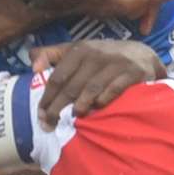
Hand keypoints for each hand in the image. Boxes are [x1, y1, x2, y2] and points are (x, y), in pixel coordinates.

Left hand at [31, 40, 161, 127]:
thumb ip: (52, 55)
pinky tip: (96, 110)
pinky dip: (103, 102)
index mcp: (80, 50)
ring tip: (74, 118)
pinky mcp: (132, 73)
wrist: (141, 54)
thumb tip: (32, 66)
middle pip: (71, 86)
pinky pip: (114, 90)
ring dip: (80, 106)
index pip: (58, 77)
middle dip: (58, 108)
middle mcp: (96, 55)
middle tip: (50, 125)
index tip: (40, 115)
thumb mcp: (77, 50)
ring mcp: (115, 64)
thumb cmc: (102, 57)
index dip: (47, 98)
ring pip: (91, 89)